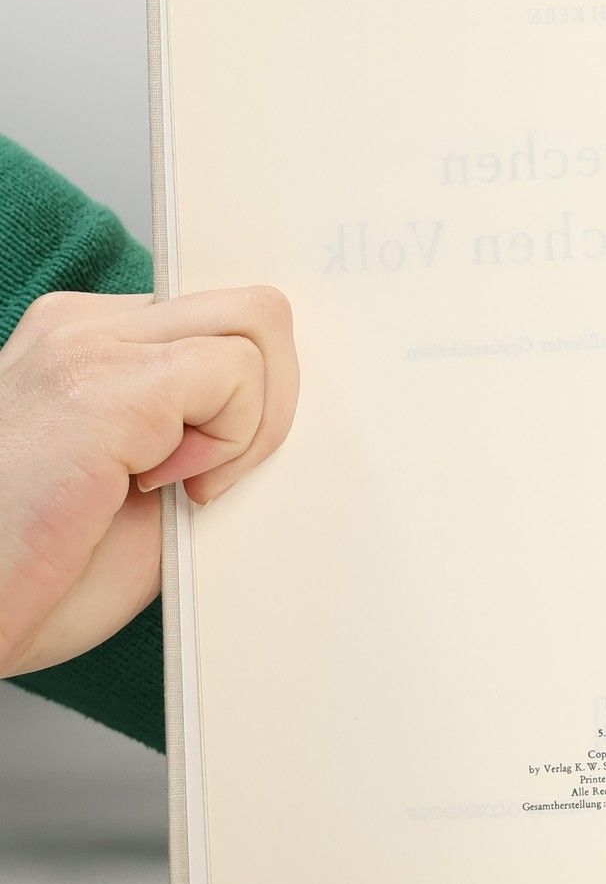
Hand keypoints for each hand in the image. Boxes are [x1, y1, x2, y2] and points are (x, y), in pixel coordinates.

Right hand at [0, 287, 297, 678]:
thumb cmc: (38, 574)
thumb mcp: (143, 481)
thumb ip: (200, 425)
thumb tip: (289, 407)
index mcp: (92, 341)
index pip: (223, 316)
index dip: (255, 387)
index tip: (221, 458)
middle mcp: (82, 327)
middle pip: (253, 309)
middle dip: (273, 395)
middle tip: (217, 477)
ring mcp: (86, 345)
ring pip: (256, 324)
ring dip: (254, 418)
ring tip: (185, 484)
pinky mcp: (100, 388)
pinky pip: (234, 371)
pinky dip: (232, 439)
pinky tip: (164, 488)